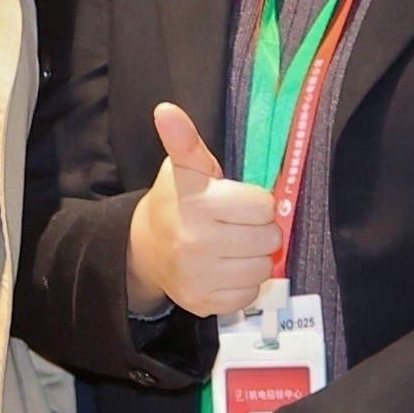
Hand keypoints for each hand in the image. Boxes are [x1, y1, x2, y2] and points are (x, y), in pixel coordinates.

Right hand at [125, 105, 276, 319]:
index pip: (263, 207)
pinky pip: (249, 295)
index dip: (256, 203)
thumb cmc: (178, 201)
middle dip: (259, 230)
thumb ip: (184, 139)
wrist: (145, 248)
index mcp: (197, 204)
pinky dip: (243, 283)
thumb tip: (166, 109)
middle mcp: (196, 243)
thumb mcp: (184, 167)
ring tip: (235, 246)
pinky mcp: (203, 303)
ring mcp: (199, 277)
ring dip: (255, 258)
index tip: (239, 203)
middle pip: (268, 239)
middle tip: (239, 226)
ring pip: (262, 268)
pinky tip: (226, 268)